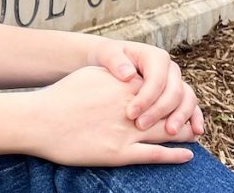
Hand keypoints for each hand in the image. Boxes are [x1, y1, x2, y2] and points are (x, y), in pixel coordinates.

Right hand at [29, 67, 196, 166]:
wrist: (40, 120)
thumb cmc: (61, 97)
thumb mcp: (91, 76)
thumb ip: (114, 76)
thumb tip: (130, 76)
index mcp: (125, 86)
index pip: (161, 88)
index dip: (173, 94)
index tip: (178, 98)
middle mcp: (132, 106)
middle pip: (171, 109)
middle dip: (183, 113)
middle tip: (192, 118)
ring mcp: (128, 131)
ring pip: (169, 132)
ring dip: (184, 133)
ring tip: (193, 135)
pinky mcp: (121, 153)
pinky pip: (157, 155)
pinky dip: (175, 156)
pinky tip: (187, 155)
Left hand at [88, 39, 204, 136]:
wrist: (113, 61)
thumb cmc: (109, 58)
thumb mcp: (108, 54)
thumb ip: (116, 62)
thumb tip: (129, 75)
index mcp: (156, 57)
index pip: (156, 79)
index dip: (145, 98)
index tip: (130, 114)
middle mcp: (170, 69)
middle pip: (174, 91)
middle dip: (159, 111)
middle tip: (141, 126)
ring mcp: (177, 82)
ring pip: (187, 99)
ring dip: (180, 117)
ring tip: (169, 133)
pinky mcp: (179, 95)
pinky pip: (192, 106)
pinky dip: (195, 118)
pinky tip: (196, 132)